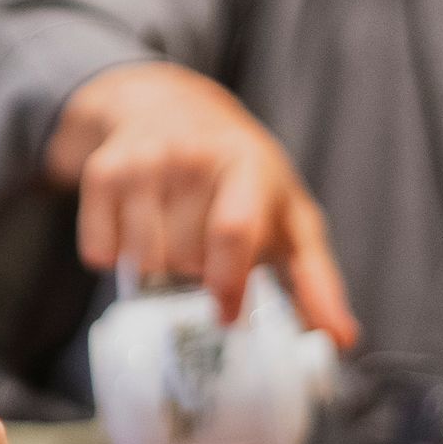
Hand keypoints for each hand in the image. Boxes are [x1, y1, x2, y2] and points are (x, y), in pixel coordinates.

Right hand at [45, 62, 355, 342]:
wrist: (170, 106)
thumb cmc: (241, 177)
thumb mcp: (288, 216)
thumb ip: (316, 279)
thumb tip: (342, 337)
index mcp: (247, 165)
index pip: (232, 231)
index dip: (228, 282)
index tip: (228, 316)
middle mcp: (192, 155)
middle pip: (186, 257)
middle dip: (196, 271)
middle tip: (203, 250)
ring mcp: (143, 160)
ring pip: (143, 261)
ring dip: (158, 267)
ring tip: (173, 236)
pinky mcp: (103, 170)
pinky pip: (101, 250)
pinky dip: (115, 257)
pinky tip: (135, 230)